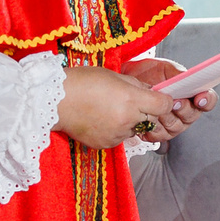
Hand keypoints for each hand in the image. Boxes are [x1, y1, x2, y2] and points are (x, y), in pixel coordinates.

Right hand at [57, 65, 194, 149]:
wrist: (55, 101)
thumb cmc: (82, 82)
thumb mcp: (114, 76)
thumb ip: (136, 86)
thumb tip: (151, 91)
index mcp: (131, 99)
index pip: (164, 106)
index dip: (164, 102)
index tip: (160, 99)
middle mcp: (127, 119)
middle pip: (150, 119)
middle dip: (146, 112)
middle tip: (130, 103)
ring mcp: (117, 134)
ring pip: (134, 130)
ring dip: (129, 122)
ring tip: (109, 110)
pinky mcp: (106, 144)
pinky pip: (119, 138)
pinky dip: (115, 130)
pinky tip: (100, 119)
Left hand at [124, 57, 219, 125]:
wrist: (128, 80)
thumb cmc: (148, 73)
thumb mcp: (165, 68)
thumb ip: (178, 74)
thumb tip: (188, 77)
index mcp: (192, 95)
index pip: (208, 100)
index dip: (207, 100)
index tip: (200, 98)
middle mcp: (185, 112)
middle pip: (192, 116)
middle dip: (184, 109)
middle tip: (176, 101)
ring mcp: (172, 123)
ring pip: (176, 127)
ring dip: (167, 118)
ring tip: (158, 109)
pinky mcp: (157, 132)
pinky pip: (160, 136)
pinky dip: (153, 129)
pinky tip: (148, 120)